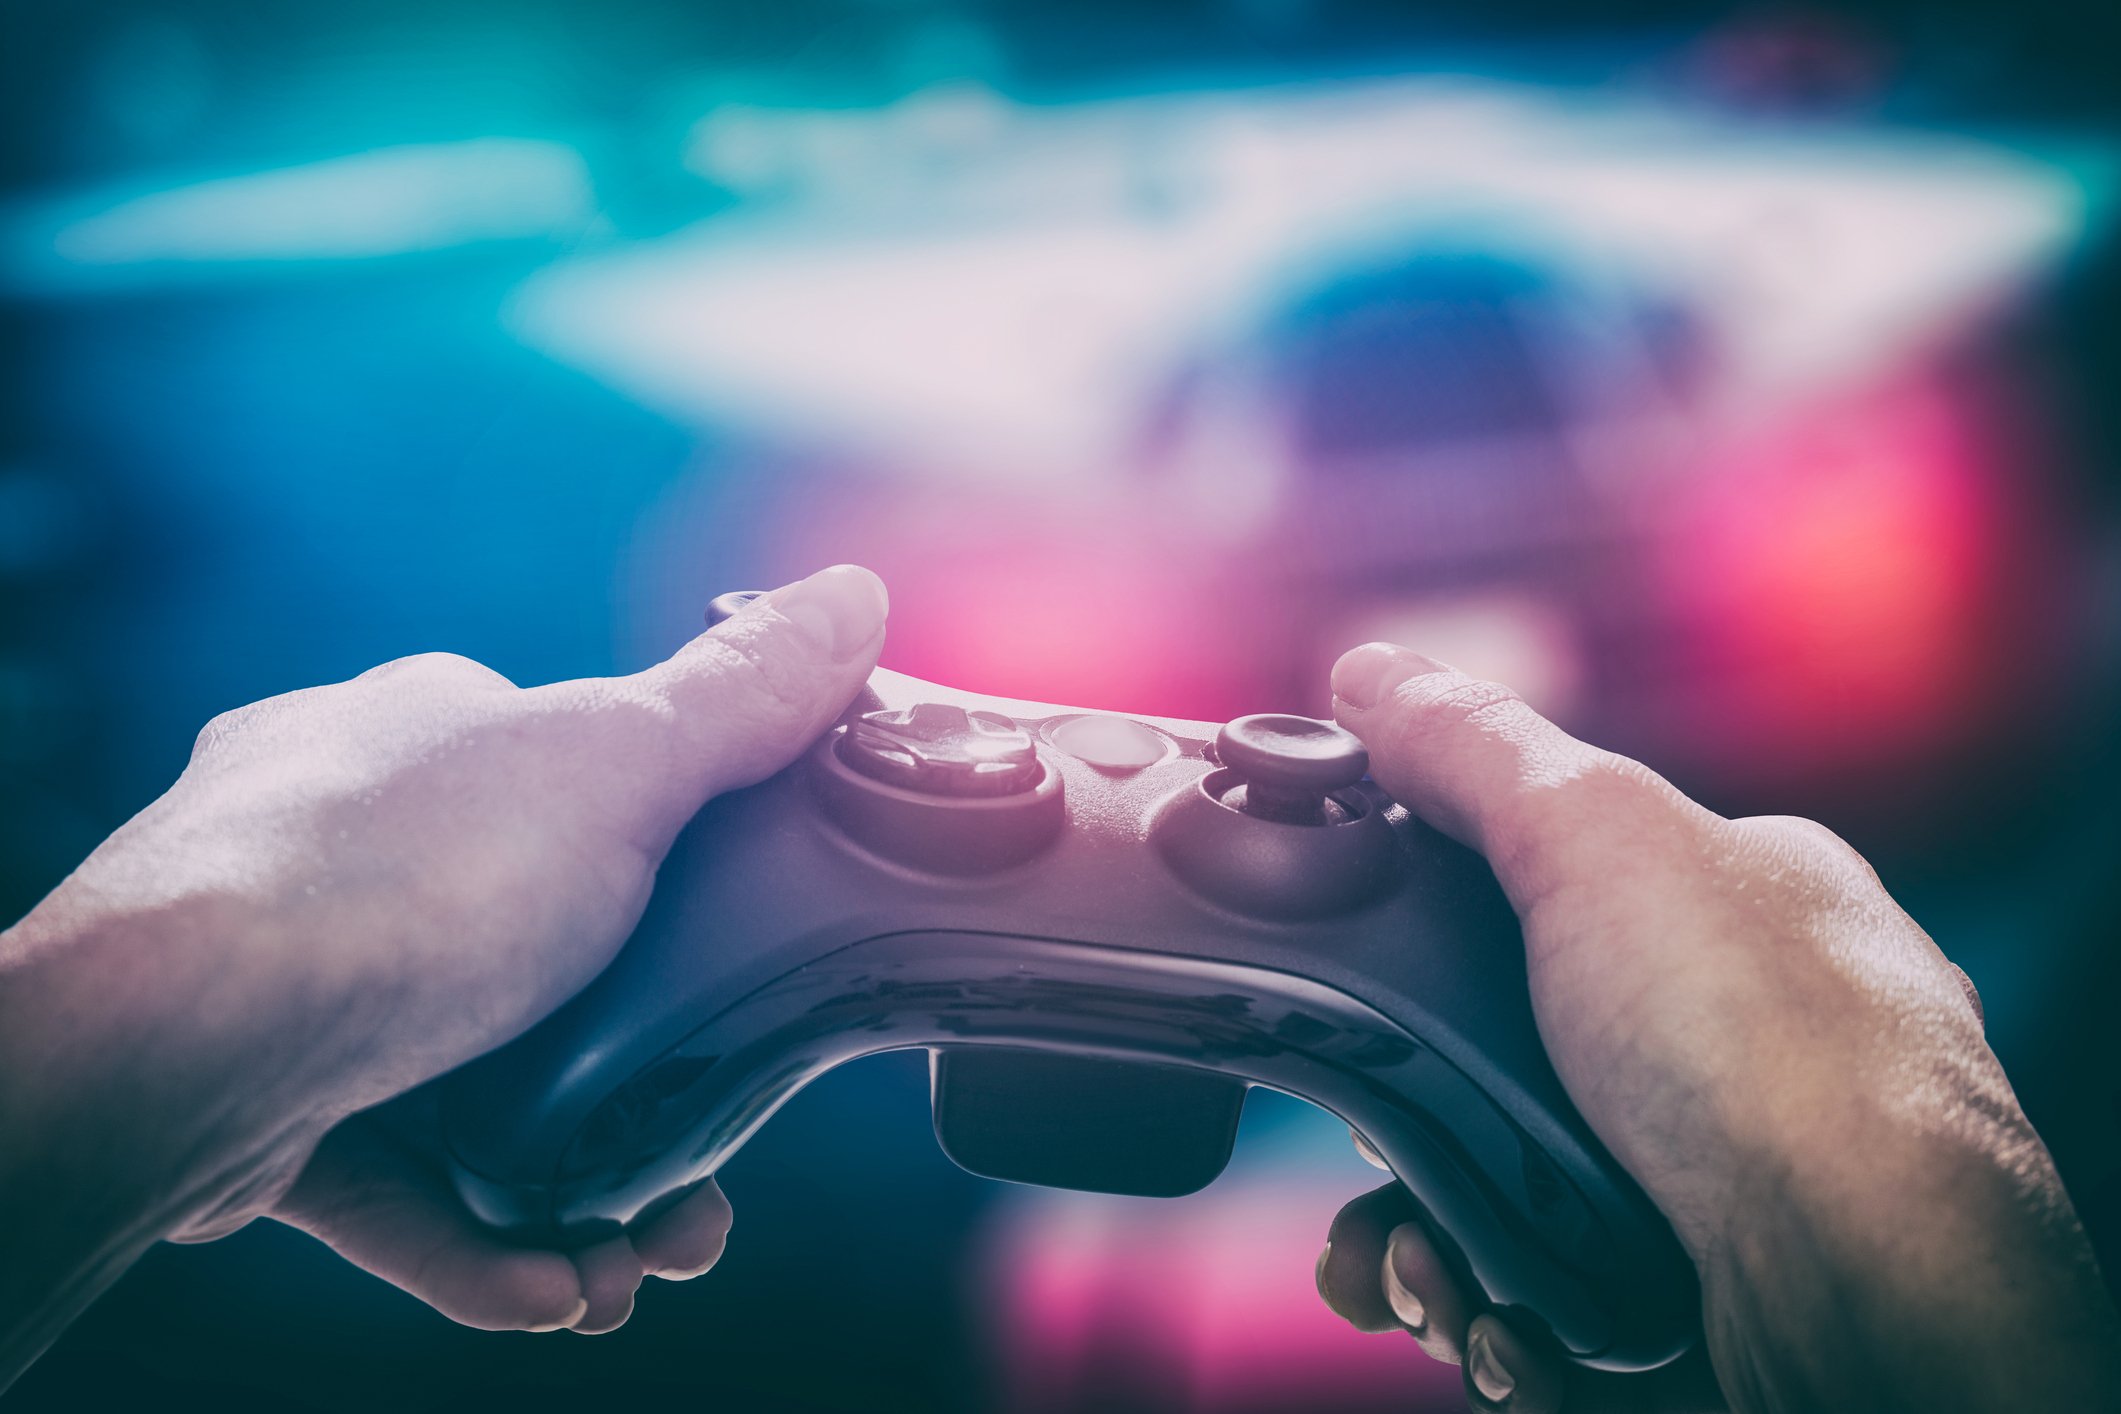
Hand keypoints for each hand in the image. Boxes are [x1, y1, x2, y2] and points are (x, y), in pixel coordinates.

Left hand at [0, 565, 888, 1384]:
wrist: (181, 1039)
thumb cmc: (399, 874)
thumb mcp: (619, 763)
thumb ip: (741, 699)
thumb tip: (854, 594)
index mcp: (423, 737)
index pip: (582, 789)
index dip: (681, 881)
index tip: (747, 971)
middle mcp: (349, 845)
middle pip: (543, 963)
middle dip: (643, 1074)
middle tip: (711, 1157)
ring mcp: (301, 980)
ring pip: (479, 1091)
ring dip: (577, 1186)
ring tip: (643, 1251)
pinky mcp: (269, 1105)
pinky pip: (404, 1183)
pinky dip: (487, 1239)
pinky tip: (553, 1284)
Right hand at [1311, 643, 2120, 1412]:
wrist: (1869, 1285)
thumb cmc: (1776, 1043)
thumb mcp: (1598, 834)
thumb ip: (1474, 749)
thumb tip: (1372, 673)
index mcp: (1735, 899)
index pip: (1545, 874)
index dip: (1436, 916)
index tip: (1365, 960)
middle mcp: (1735, 1030)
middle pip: (1504, 1044)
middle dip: (1412, 1102)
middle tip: (1373, 1131)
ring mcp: (1716, 1165)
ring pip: (1512, 1179)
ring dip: (1428, 1224)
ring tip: (1420, 1260)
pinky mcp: (1690, 1283)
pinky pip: (1545, 1290)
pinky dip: (1489, 1302)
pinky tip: (1485, 1310)